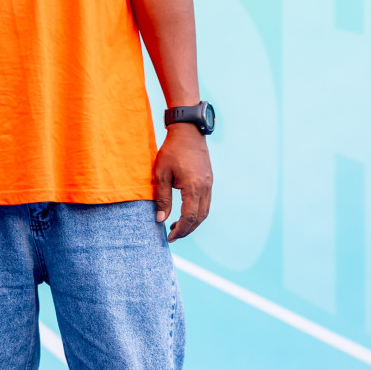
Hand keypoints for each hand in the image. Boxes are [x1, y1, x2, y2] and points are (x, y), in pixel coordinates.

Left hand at [152, 123, 212, 240]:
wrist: (188, 132)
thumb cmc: (171, 151)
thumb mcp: (161, 174)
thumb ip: (162, 198)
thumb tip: (160, 219)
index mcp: (193, 187)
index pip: (189, 217)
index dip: (180, 230)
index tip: (169, 237)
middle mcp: (205, 188)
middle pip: (199, 218)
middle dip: (187, 230)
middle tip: (173, 235)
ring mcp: (209, 184)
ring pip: (204, 211)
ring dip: (193, 222)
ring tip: (177, 226)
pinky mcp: (209, 181)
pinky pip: (205, 202)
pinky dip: (197, 212)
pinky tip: (185, 212)